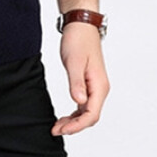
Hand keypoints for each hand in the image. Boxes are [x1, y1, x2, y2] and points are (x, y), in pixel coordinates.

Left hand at [51, 22, 108, 136]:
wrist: (81, 26)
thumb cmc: (78, 40)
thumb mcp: (73, 61)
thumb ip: (76, 83)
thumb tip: (79, 101)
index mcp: (99, 85)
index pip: (91, 114)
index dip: (77, 126)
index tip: (62, 130)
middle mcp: (100, 88)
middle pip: (90, 116)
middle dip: (74, 126)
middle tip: (56, 130)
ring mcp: (95, 87)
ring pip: (87, 112)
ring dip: (74, 121)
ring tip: (58, 126)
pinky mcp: (89, 83)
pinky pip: (84, 104)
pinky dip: (75, 113)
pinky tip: (65, 116)